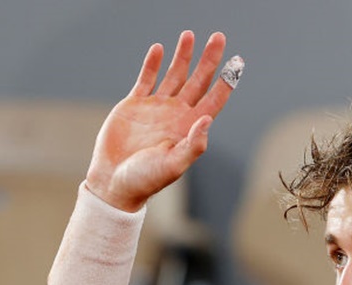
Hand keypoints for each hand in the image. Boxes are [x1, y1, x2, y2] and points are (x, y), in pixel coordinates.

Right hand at [85, 30, 239, 211]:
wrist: (114, 183)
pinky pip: (146, 79)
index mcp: (189, 128)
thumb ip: (193, 145)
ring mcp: (156, 108)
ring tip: (189, 35)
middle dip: (209, 59)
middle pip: (198, 81)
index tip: (238, 62)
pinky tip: (159, 48)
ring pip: (174, 75)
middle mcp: (176, 115)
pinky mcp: (134, 105)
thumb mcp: (173, 165)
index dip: (226, 81)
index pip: (213, 100)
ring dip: (182, 56)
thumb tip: (208, 120)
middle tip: (219, 36)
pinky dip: (152, 64)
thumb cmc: (146, 180)